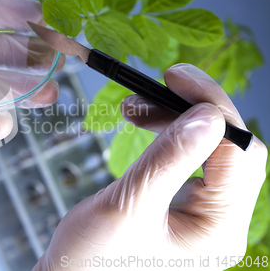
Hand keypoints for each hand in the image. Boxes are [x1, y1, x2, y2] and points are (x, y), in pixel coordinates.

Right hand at [34, 64, 266, 270]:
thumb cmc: (91, 258)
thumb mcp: (127, 206)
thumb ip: (169, 159)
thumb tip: (208, 114)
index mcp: (219, 231)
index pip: (238, 154)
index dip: (211, 108)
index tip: (174, 77)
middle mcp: (221, 223)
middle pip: (229, 149)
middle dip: (191, 111)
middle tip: (152, 86)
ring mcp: (204, 215)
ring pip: (209, 150)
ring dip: (175, 120)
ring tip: (135, 107)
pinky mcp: (184, 206)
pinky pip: (190, 161)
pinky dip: (168, 136)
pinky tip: (145, 123)